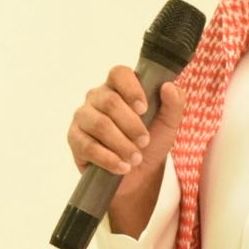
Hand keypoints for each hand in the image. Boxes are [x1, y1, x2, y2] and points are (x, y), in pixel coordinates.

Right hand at [68, 66, 184, 235]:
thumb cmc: (151, 142)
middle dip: (131, 125)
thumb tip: (168, 86)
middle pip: (110, 102)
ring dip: (121, 144)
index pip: (119, 73)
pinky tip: (122, 167)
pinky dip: (108, 159)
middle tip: (144, 142)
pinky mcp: (74, 138)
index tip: (144, 110)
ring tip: (135, 158)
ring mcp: (83, 116)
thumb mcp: (168, 124)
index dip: (131, 89)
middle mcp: (97, 96)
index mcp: (119, 86)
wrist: (138, 175)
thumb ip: (174, 103)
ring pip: (99, 124)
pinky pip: (88, 146)